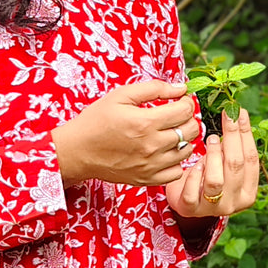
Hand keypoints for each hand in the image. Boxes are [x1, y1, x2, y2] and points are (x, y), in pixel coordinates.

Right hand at [50, 80, 200, 186]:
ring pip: (187, 151)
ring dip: (185, 139)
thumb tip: (181, 88)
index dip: (187, 102)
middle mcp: (152, 145)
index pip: (185, 110)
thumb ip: (153, 89)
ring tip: (172, 132)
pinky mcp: (147, 179)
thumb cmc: (96, 121)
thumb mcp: (121, 95)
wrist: (76, 151)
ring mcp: (151, 165)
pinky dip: (177, 162)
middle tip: (178, 116)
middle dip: (189, 119)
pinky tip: (167, 152)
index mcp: (146, 122)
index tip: (181, 100)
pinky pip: (176, 172)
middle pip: (191, 131)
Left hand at [164, 108, 259, 217]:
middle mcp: (234, 202)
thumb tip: (237, 114)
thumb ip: (232, 148)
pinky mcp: (191, 209)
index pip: (252, 160)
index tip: (240, 113)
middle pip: (236, 166)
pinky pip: (193, 192)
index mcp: (248, 192)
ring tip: (212, 139)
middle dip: (232, 137)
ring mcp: (213, 208)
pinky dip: (194, 175)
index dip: (246, 135)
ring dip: (213, 156)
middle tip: (227, 117)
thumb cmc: (208, 177)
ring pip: (216, 180)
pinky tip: (195, 163)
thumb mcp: (224, 164)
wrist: (186, 201)